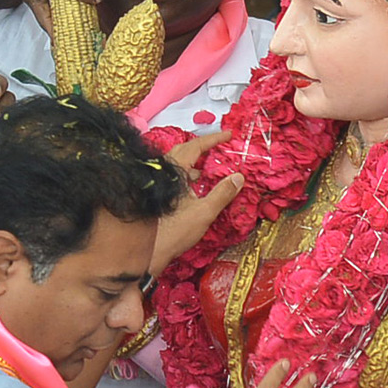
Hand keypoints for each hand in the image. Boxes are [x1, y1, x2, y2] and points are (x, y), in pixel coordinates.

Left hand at [150, 131, 242, 275]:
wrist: (149, 252)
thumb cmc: (175, 232)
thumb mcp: (204, 212)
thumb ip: (222, 193)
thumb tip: (238, 177)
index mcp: (173, 171)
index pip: (195, 146)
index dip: (213, 139)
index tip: (229, 135)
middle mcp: (163, 172)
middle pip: (184, 150)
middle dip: (203, 146)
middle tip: (220, 146)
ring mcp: (157, 182)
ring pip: (177, 162)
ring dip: (195, 160)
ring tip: (212, 164)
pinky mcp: (156, 193)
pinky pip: (174, 174)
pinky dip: (188, 172)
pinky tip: (197, 184)